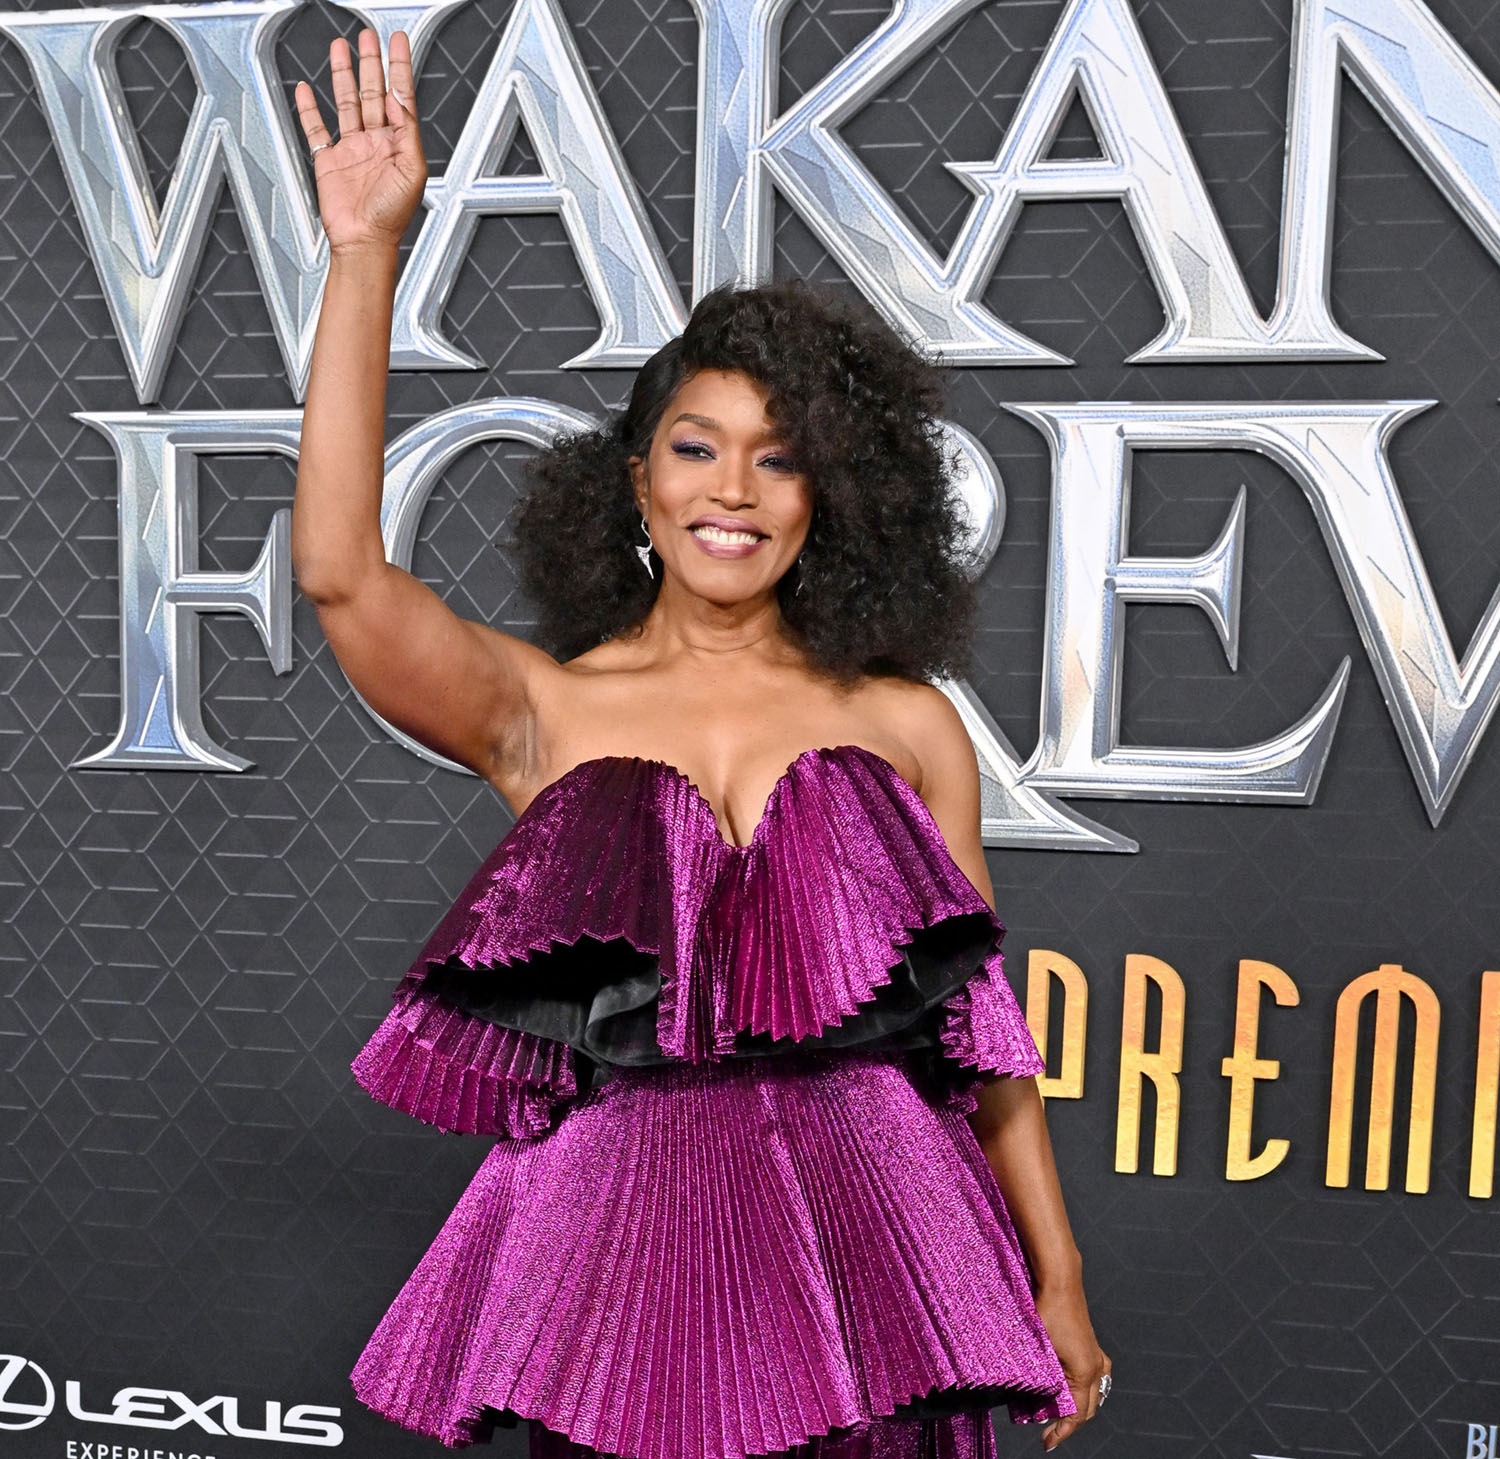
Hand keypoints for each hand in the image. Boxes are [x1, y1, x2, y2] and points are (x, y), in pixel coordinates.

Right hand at [293, 28, 426, 254]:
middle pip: (372, 92)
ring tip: (341, 48)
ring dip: (344, 75)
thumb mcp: (412, 171)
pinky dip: (309, 109)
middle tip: (368, 37)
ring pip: (346, 102)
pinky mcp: (329, 160)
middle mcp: (376, 143)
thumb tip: (399, 99)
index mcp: (398, 144)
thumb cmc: (391, 217)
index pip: (400, 96)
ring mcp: (352, 150)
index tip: (398, 42)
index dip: (399, 66)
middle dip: (371, 62)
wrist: (364, 242)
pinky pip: (316, 129)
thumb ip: (406, 132)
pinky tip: (306, 91)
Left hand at [1033, 1282, 1110, 1449]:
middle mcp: (1097, 1368)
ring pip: (1093, 1395)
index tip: (1046, 1444)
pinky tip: (1071, 1391)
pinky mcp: (1094, 1348)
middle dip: (1068, 1423)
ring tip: (1057, 1415)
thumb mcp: (1040, 1349)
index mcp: (1085, 1372)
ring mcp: (1098, 1357)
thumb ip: (1040, 1379)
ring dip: (1077, 1408)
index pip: (1076, 1415)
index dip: (1061, 1432)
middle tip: (1047, 1432)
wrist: (1060, 1282)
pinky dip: (1084, 1392)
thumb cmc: (1046, 1312)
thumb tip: (1031, 1401)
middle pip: (1087, 1409)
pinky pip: (1096, 1379)